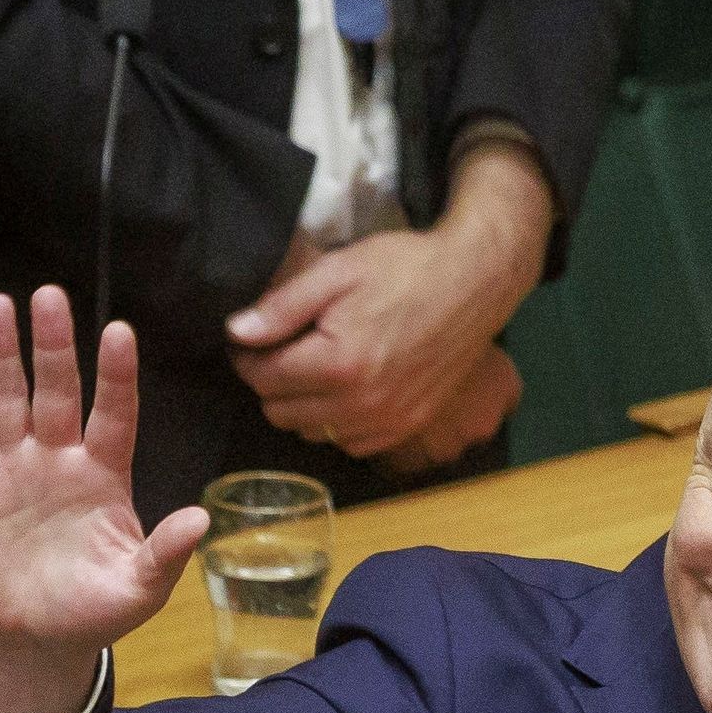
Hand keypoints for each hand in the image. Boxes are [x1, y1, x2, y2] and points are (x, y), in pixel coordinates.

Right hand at [0, 287, 207, 712]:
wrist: (38, 638)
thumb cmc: (97, 609)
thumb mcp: (140, 589)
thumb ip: (166, 553)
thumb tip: (202, 518)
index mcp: (106, 478)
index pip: (116, 416)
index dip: (117, 377)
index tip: (120, 331)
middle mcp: (60, 461)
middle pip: (56, 393)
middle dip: (54, 346)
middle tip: (50, 294)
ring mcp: (13, 470)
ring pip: (5, 401)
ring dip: (0, 356)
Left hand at [224, 144, 548, 461]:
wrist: (475, 283)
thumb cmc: (405, 269)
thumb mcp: (336, 271)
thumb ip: (282, 307)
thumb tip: (236, 333)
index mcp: (337, 364)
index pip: (262, 377)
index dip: (247, 355)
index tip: (253, 337)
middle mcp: (361, 404)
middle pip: (280, 412)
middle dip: (272, 382)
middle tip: (285, 349)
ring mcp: (389, 420)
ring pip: (312, 432)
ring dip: (303, 405)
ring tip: (317, 367)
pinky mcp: (410, 426)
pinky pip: (350, 443)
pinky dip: (338, 422)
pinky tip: (347, 389)